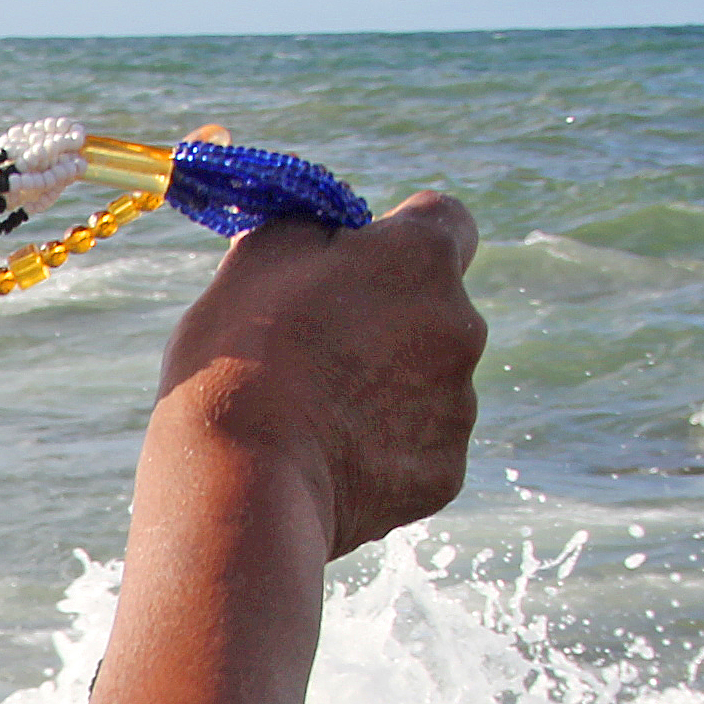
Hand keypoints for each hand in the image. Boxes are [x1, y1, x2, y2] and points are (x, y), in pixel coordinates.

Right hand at [153, 192, 484, 557]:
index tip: (354, 265)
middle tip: (313, 352)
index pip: (444, 221)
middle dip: (387, 324)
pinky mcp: (443, 475)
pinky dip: (382, 454)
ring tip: (311, 418)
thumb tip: (316, 231)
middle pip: (433, 311)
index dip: (398, 240)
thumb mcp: (253, 261)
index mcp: (422, 258)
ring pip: (425, 385)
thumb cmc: (240, 357)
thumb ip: (304, 229)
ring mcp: (459, 407)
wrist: (244, 482)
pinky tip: (326, 462)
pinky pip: (416, 452)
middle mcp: (463, 325)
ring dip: (383, 392)